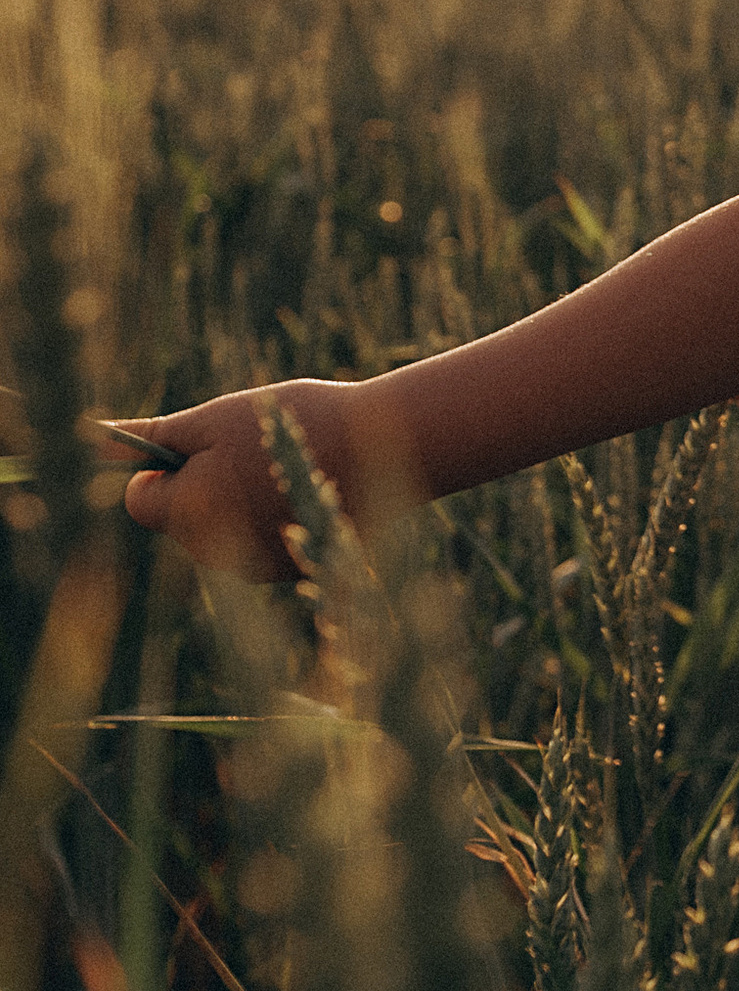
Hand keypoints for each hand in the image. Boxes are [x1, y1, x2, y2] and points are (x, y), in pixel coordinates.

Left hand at [105, 379, 380, 581]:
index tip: (197, 445)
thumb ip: (161, 434)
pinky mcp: (289, 572)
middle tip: (247, 449)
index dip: (160, 469)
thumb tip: (105, 437)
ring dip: (234, 504)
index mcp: (187, 512)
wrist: (381, 448)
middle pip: (179, 520)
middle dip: (199, 487)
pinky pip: (257, 546)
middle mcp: (214, 553)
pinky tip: (302, 491)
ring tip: (280, 467)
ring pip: (219, 534)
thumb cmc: (292, 424)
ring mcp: (253, 569)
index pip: (140, 499)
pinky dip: (269, 522)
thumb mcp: (218, 417)